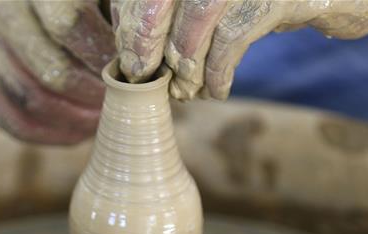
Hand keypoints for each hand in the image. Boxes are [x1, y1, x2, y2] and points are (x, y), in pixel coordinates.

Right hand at [0, 0, 115, 143]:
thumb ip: (110, 16)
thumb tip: (139, 56)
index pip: (68, 24)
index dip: (102, 57)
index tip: (128, 74)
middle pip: (52, 72)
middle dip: (92, 96)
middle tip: (119, 106)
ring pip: (32, 100)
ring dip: (75, 120)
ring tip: (100, 120)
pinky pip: (13, 121)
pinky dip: (51, 134)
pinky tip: (77, 132)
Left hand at [111, 0, 367, 99]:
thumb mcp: (237, 0)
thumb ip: (198, 12)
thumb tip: (144, 42)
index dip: (132, 14)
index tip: (129, 54)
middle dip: (145, 36)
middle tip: (143, 75)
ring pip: (198, 9)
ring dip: (182, 57)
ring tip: (184, 90)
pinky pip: (237, 30)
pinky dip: (218, 66)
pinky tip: (217, 89)